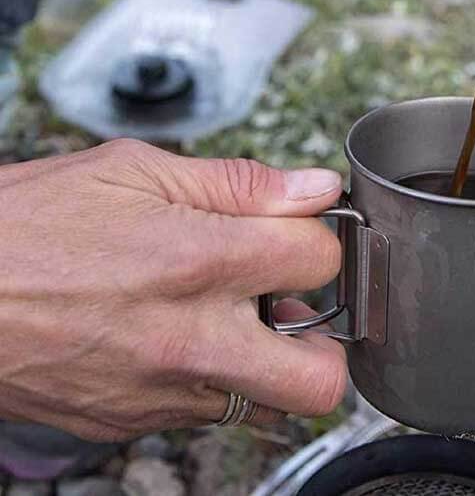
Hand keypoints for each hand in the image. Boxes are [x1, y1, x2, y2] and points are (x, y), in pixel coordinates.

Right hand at [0, 140, 346, 440]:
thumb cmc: (28, 223)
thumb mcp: (134, 169)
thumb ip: (238, 183)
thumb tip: (313, 187)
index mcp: (199, 260)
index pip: (322, 260)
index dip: (319, 237)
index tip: (300, 231)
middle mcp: (189, 339)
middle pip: (321, 378)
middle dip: (327, 339)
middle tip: (298, 302)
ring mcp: (161, 393)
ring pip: (267, 404)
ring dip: (270, 360)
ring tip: (235, 315)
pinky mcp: (131, 423)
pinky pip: (207, 411)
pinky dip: (214, 377)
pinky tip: (181, 333)